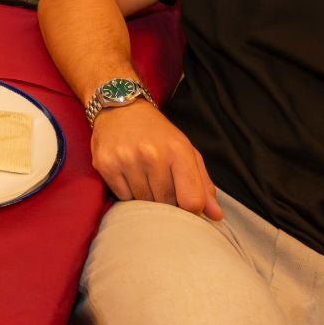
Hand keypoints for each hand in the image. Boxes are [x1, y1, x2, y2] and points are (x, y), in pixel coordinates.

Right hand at [90, 100, 221, 220]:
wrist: (121, 108)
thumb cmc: (157, 134)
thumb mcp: (186, 151)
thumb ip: (203, 185)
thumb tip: (216, 216)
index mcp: (178, 150)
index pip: (192, 200)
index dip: (191, 210)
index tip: (186, 204)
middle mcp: (152, 154)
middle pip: (167, 204)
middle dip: (167, 202)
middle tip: (162, 184)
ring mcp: (127, 160)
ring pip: (143, 203)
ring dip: (146, 198)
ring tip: (145, 178)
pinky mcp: (106, 165)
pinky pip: (123, 198)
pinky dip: (128, 194)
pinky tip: (129, 176)